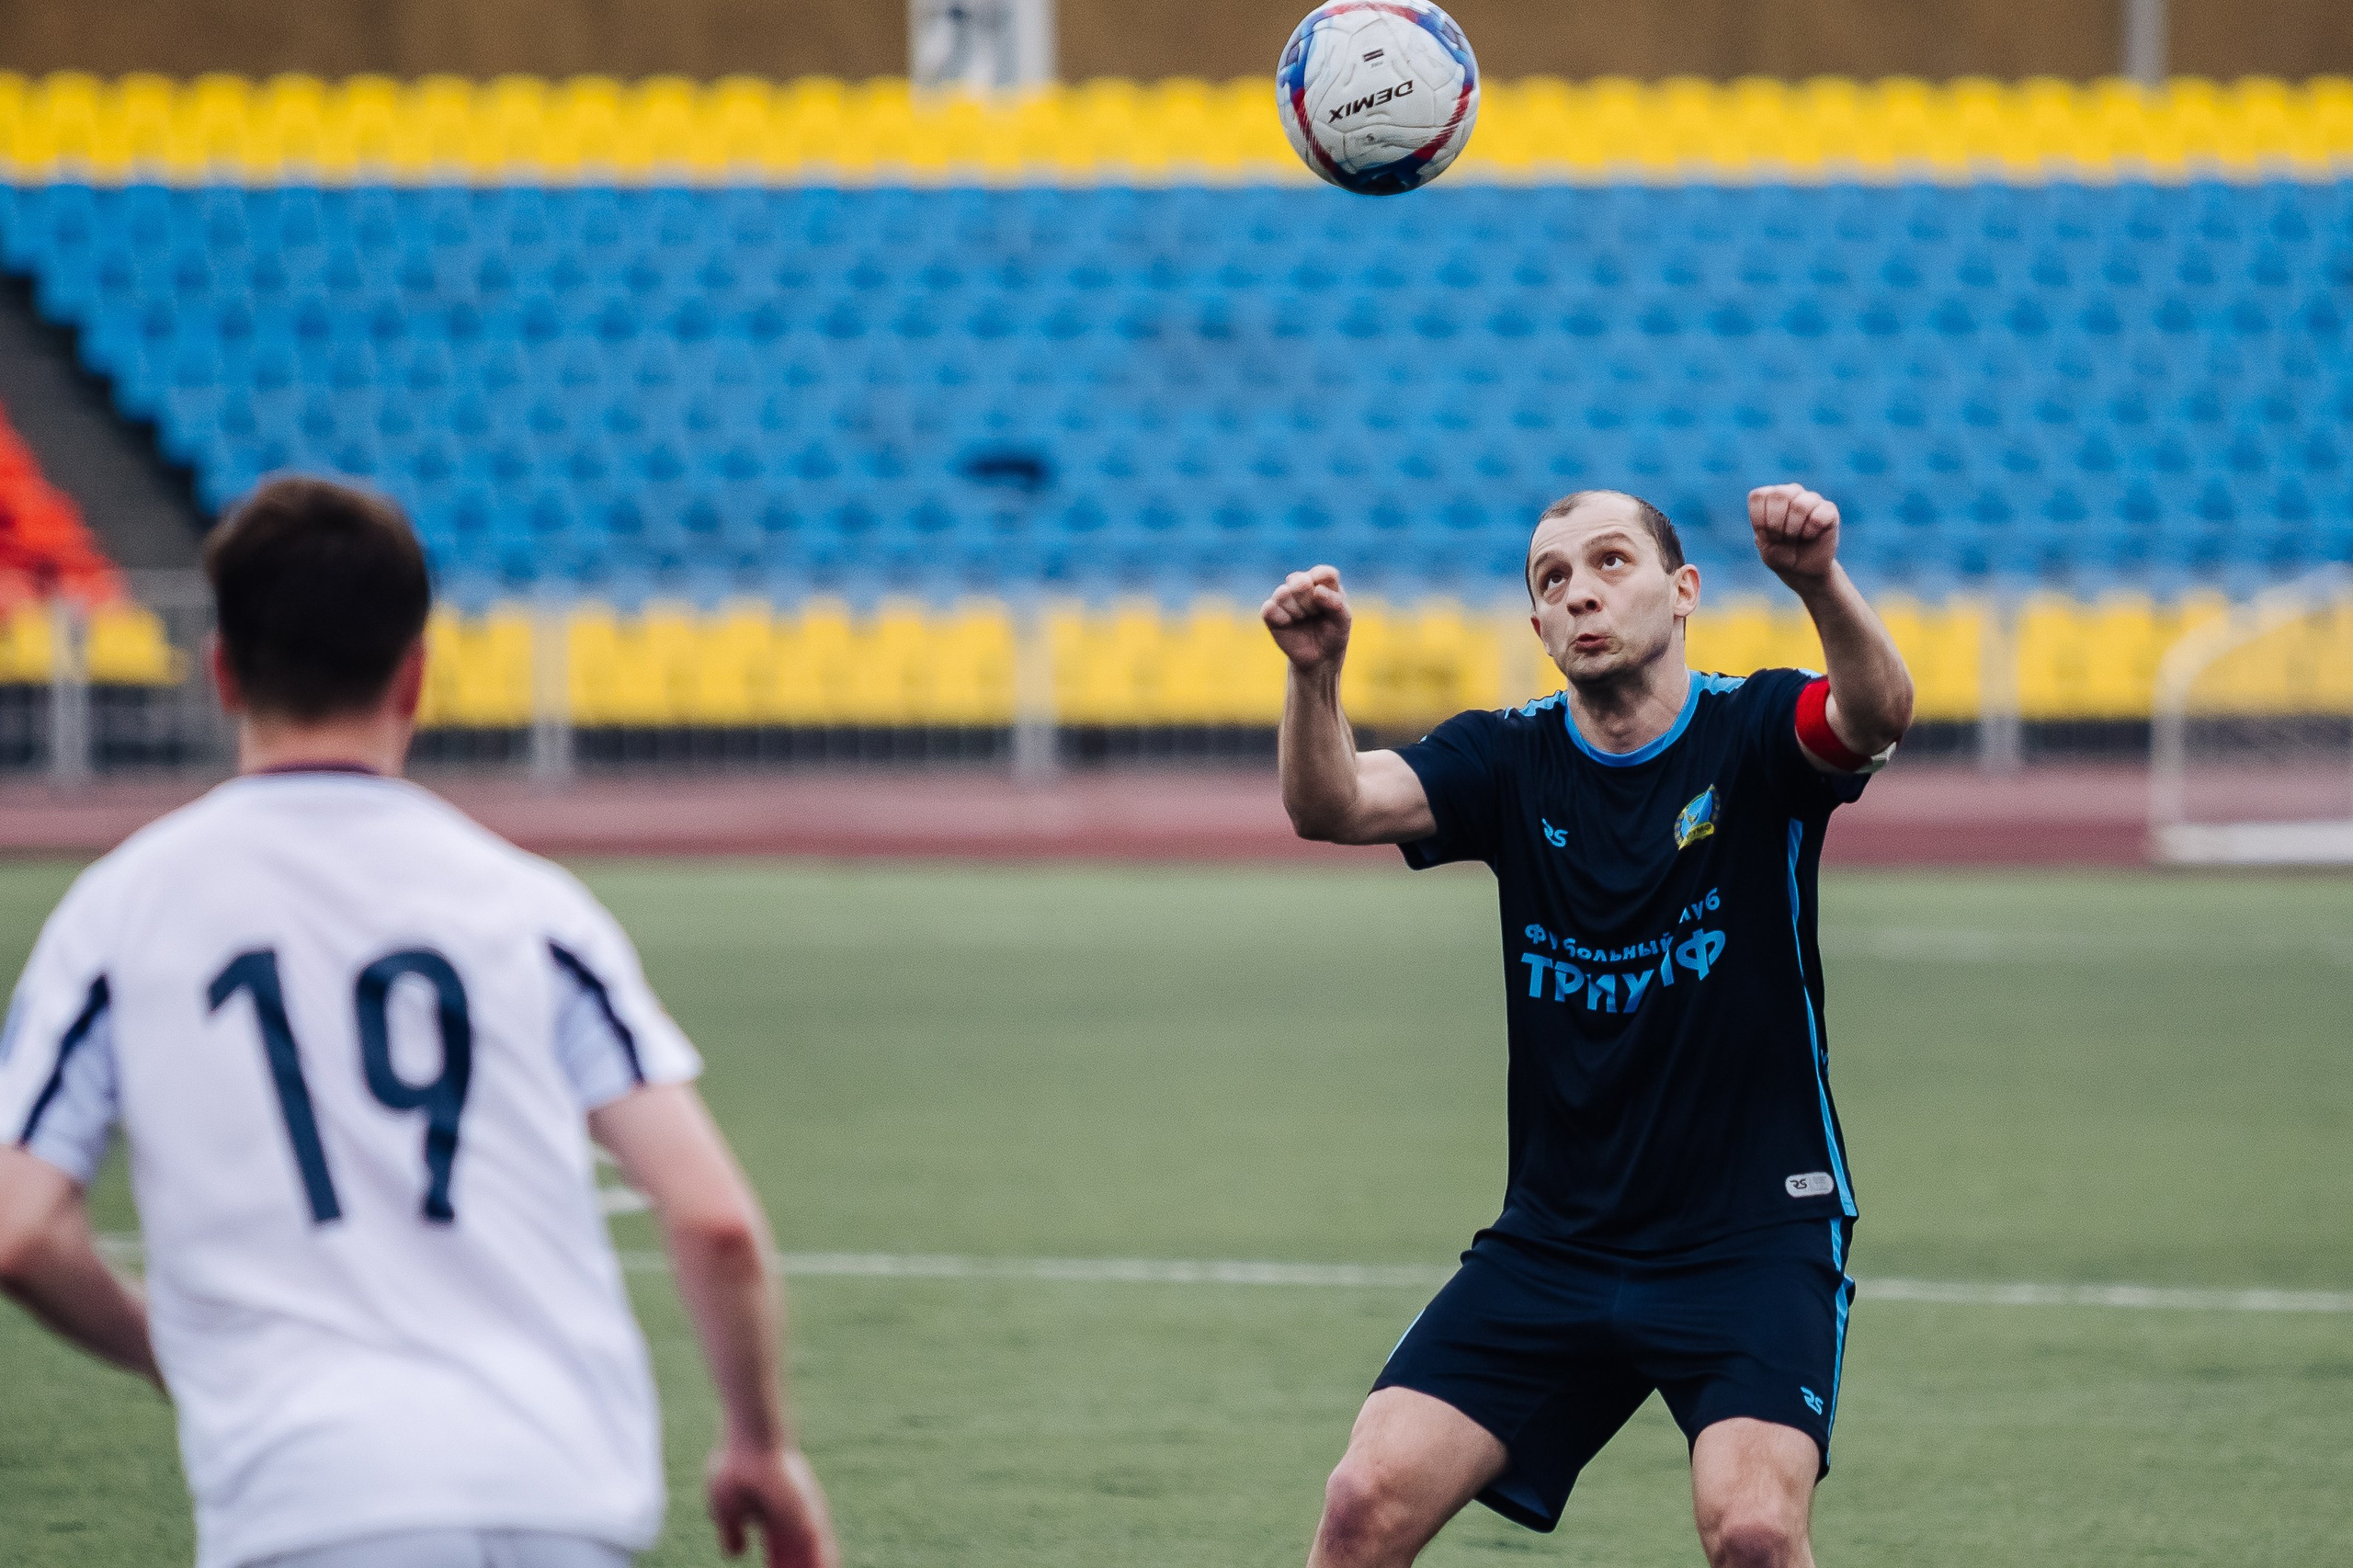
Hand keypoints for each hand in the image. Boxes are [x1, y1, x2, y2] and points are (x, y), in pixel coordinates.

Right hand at [708, 1442, 838, 1567]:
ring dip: (811, 1567)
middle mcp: (793, 1519)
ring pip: (815, 1557)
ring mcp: (804, 1517)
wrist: (750, 1444)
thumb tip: (736, 1554)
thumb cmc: (735, 1467)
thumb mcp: (725, 1510)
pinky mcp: (811, 1515)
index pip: (779, 1557)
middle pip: (800, 1560)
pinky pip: (821, 1548)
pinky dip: (821, 1563)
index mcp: (773, 1521)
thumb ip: (732, 1532)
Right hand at [1262, 566, 1351, 672]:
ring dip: (1296, 611)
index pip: (1323, 574)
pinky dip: (1282, 618)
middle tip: (1315, 614)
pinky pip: (1270, 608)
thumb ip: (1336, 603)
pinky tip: (1289, 623)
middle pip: (1301, 582)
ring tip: (1303, 618)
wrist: (1319, 658)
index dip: (1326, 591)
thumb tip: (1316, 590)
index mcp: (1322, 581)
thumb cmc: (1333, 634)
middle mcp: (1301, 584)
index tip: (1331, 605)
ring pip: (1283, 593)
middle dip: (1310, 603)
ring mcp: (1284, 596)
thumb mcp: (1343, 620)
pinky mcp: (1270, 611)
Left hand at [1748, 484, 1840, 586]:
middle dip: (1776, 524)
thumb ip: (1768, 531)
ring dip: (1794, 529)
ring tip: (1795, 537)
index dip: (1759, 521)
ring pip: (1800, 504)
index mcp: (1769, 496)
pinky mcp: (1829, 510)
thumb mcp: (1766, 548)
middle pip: (1779, 495)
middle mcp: (1790, 492)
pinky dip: (1811, 530)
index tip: (1765, 535)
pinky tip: (1810, 536)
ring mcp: (1811, 499)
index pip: (1758, 496)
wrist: (1801, 570)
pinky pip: (1820, 515)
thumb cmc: (1781, 555)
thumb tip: (1791, 514)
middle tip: (1781, 538)